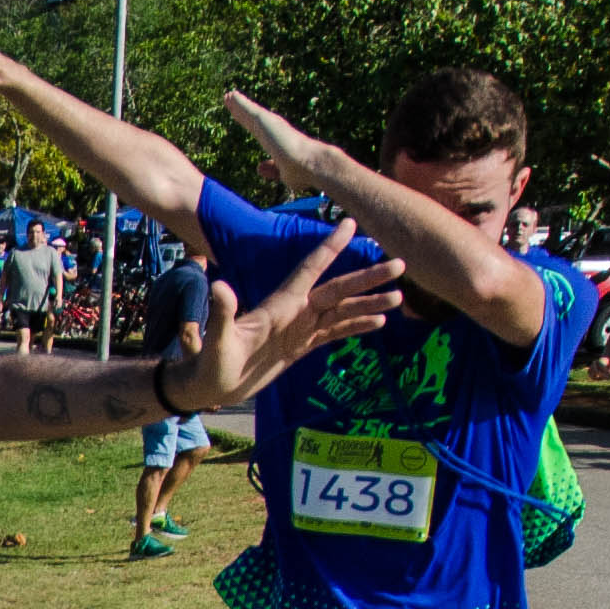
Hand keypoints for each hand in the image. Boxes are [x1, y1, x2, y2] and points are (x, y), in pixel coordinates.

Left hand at [182, 227, 405, 407]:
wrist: (210, 385)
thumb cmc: (212, 361)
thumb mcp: (218, 339)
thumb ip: (222, 313)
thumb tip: (219, 286)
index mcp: (279, 304)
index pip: (310, 269)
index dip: (330, 247)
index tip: (350, 223)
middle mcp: (293, 311)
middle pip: (337, 289)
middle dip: (367, 277)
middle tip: (399, 264)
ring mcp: (299, 329)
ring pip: (342, 311)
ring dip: (369, 303)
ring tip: (399, 297)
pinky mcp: (301, 347)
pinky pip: (334, 333)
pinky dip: (356, 327)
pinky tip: (379, 322)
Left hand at [219, 89, 345, 195]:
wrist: (309, 164)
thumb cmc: (302, 173)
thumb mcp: (283, 174)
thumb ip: (272, 170)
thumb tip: (258, 167)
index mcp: (278, 143)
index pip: (261, 132)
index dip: (252, 125)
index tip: (245, 119)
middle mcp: (274, 131)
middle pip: (253, 119)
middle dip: (242, 111)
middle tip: (232, 101)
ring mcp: (269, 124)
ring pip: (249, 112)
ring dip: (238, 104)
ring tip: (228, 96)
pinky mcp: (264, 120)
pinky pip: (248, 109)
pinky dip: (239, 102)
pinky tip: (231, 95)